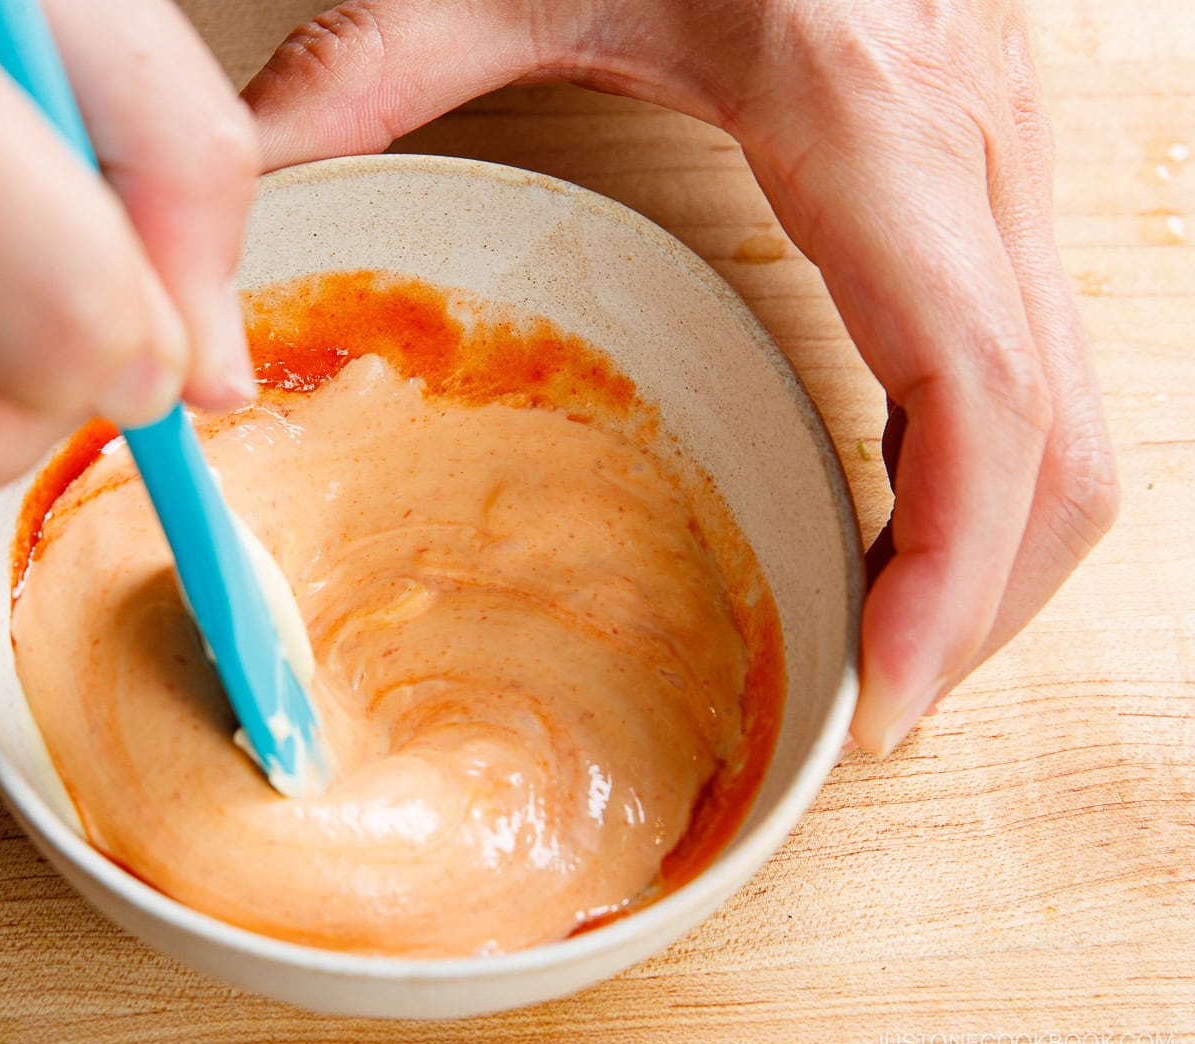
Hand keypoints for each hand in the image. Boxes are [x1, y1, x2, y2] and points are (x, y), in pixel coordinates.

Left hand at [242, 0, 1119, 753]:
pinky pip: (1035, 362)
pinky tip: (895, 526)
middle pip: (1057, 441)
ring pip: (1076, 410)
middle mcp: (974, 149)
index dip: (952, 571)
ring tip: (884, 647)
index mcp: (869, 113)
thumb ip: (367, 71)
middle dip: (980, 604)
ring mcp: (1003, 160)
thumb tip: (229, 204)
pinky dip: (988, 477)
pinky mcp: (987, 172)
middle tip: (868, 711)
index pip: (975, 393)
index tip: (883, 698)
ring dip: (998, 553)